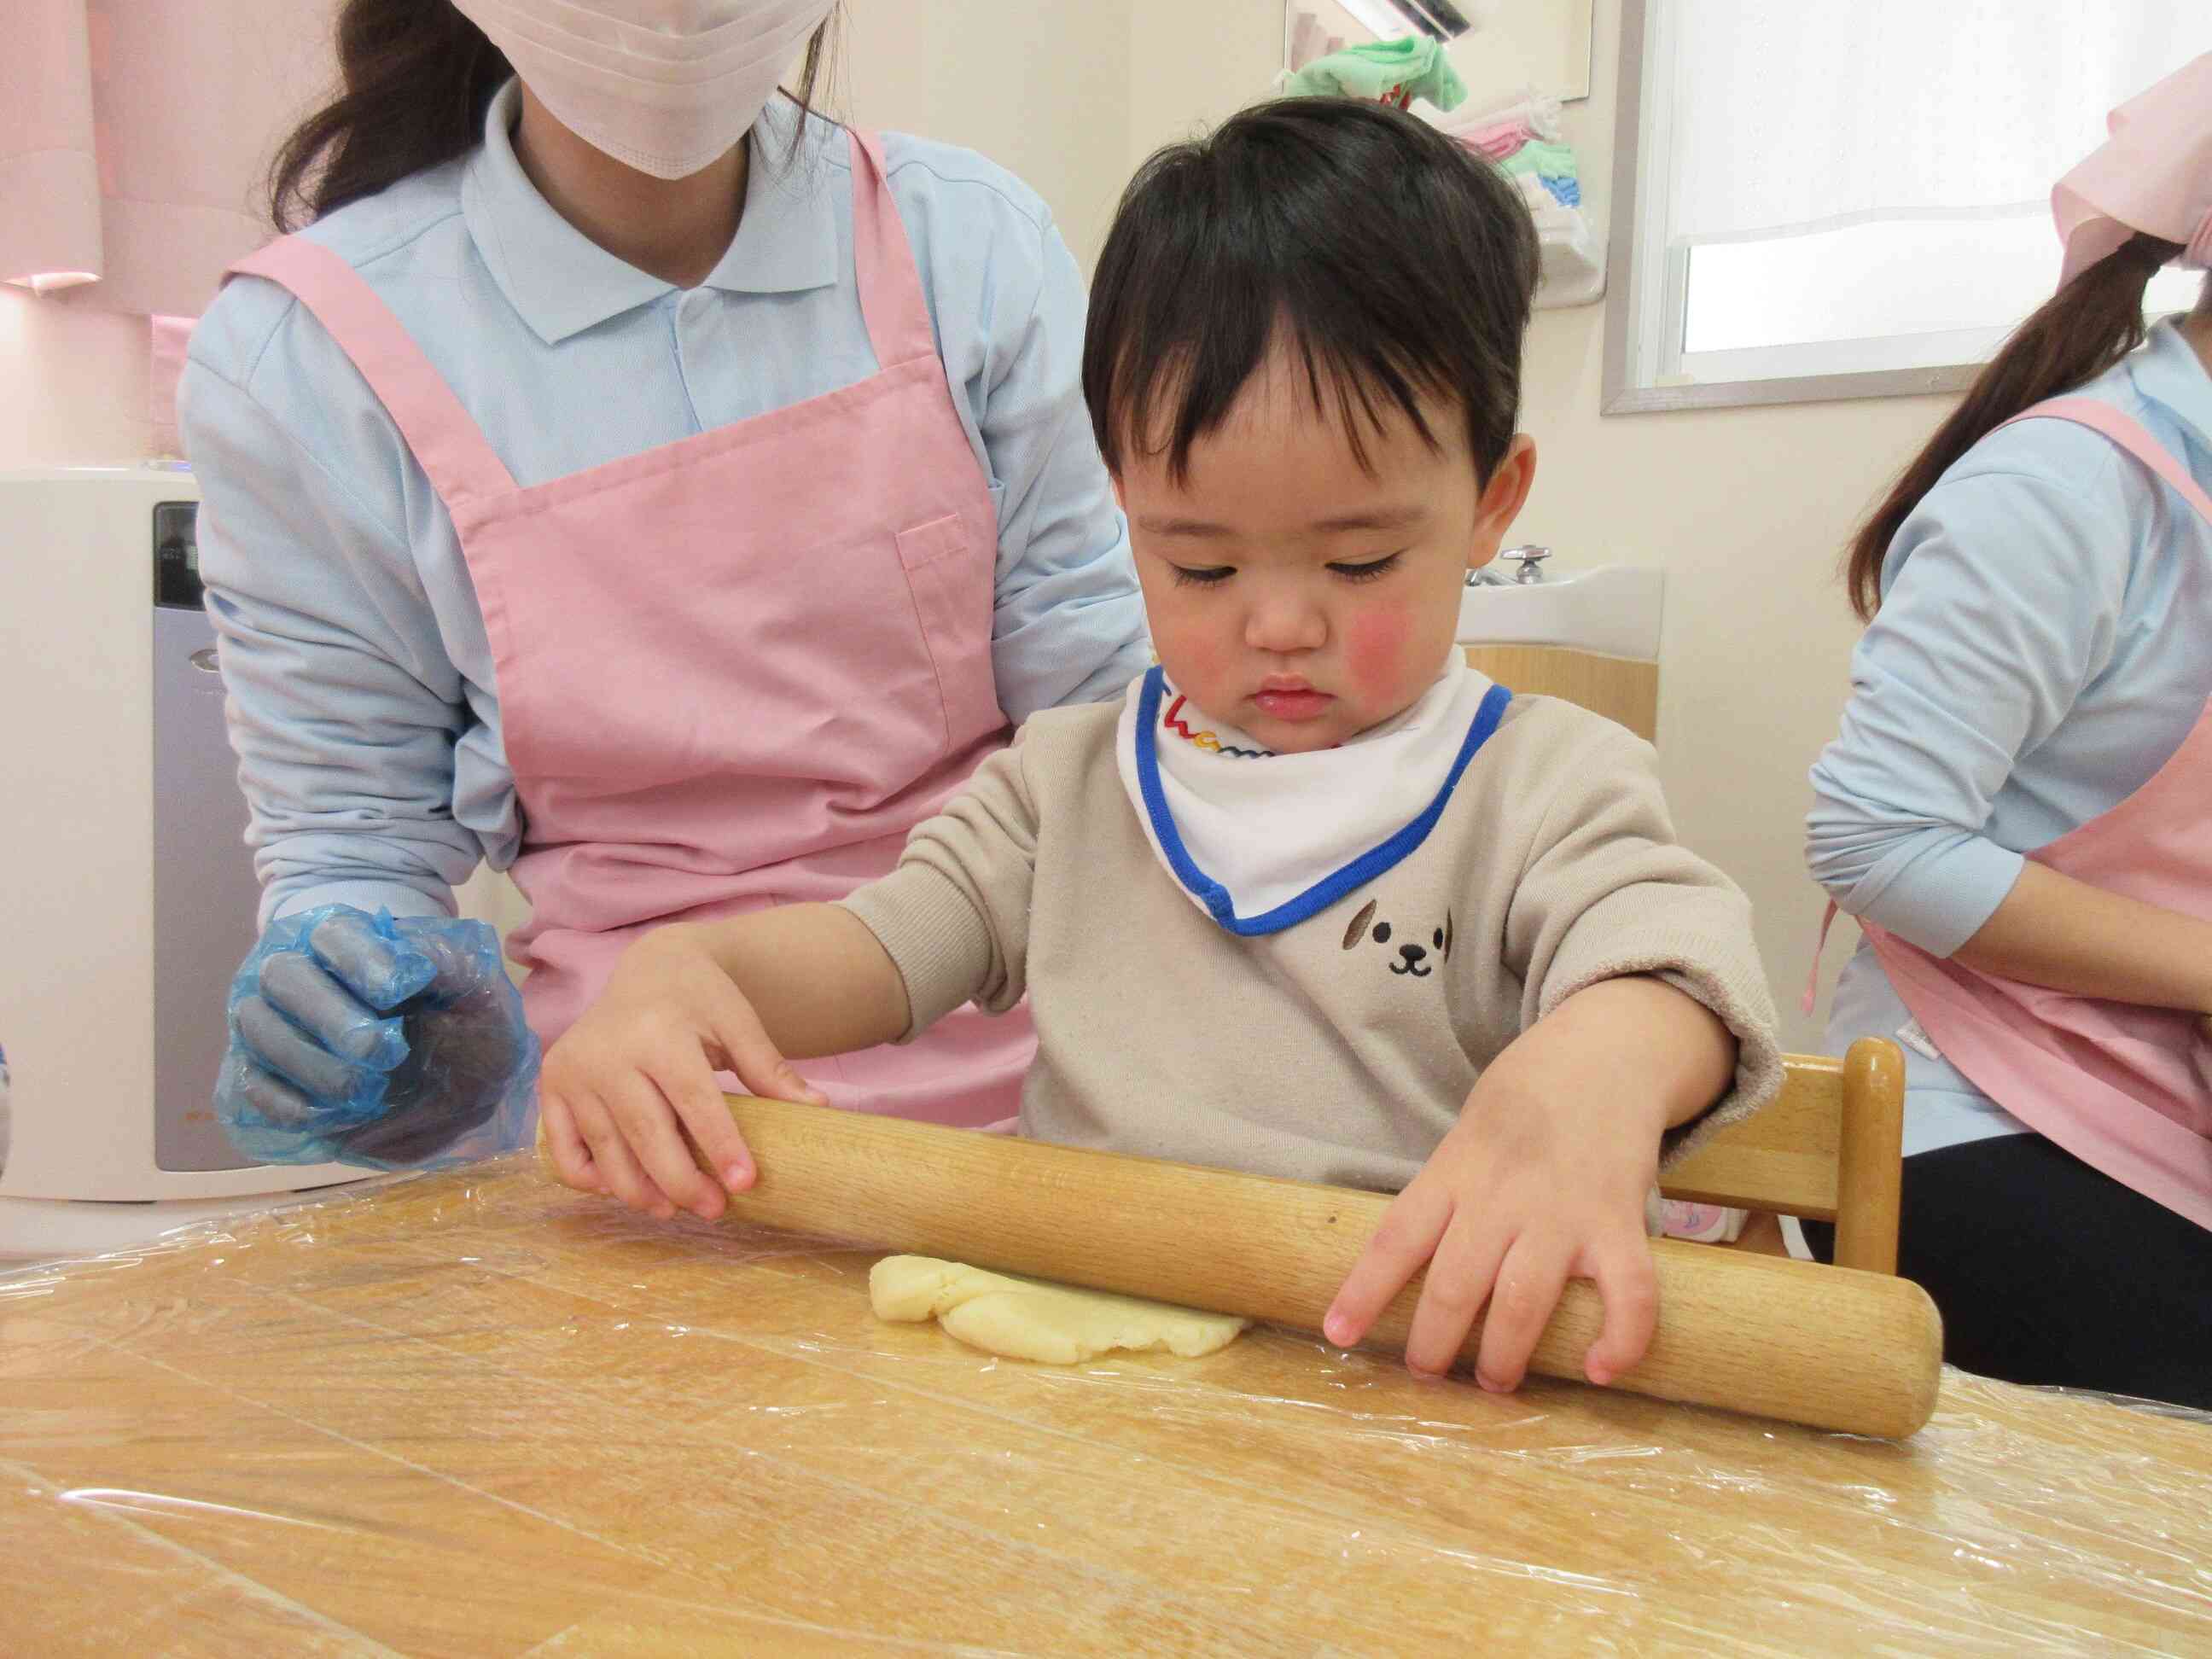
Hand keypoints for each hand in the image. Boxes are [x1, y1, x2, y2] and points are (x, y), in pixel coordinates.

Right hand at [217, 905, 538, 1170]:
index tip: (395, 994)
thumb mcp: (480, 992)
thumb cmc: (467, 1026)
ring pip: (260, 1028)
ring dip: (313, 1064)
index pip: (333, 933)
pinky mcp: (265, 1077)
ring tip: (370, 1091)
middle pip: (282, 975)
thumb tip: (410, 964)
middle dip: (331, 1016)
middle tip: (385, 1052)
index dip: (358, 961)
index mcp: (354, 942)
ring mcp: (274, 1025)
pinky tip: (338, 1115)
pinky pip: (253, 1085)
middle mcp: (302, 975)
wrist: (463, 1090)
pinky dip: (291, 1103)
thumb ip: (450, 966)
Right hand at [539, 923, 826, 1221]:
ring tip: (674, 1208)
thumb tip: (819, 1108)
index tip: (745, 1184)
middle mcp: (608, 1051)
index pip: (693, 1100)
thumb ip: (769, 1068)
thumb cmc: (701, 1000)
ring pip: (606, 1148)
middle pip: (646, 1132)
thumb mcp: (739, 1022)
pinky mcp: (551, 1086)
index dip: (720, 1145)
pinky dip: (589, 1178)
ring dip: (639, 1189)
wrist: (650, 968)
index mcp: (659, 1032)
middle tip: (714, 1210)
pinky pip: (564, 1149)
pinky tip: (624, 1189)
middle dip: (682, 1179)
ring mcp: (573, 1071)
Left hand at [1322, 1037, 1670, 1392]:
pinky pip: (1628, 1292)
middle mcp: (1503, 1197)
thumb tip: (1405, 1262)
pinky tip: (1599, 1370)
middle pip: (1454, 1284)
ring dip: (1503, 1354)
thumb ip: (1446, 1192)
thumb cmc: (1526, 1099)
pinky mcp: (1620, 1223)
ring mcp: (1564, 1212)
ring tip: (1492, 1383)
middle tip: (1424, 1376)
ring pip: (1523, 1301)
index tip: (1338, 1336)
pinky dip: (1620, 1338)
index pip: (1396, 1238)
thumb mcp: (1468, 1132)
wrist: (1605, 1053)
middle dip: (1433, 1343)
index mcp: (1456, 1172)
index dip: (1363, 1292)